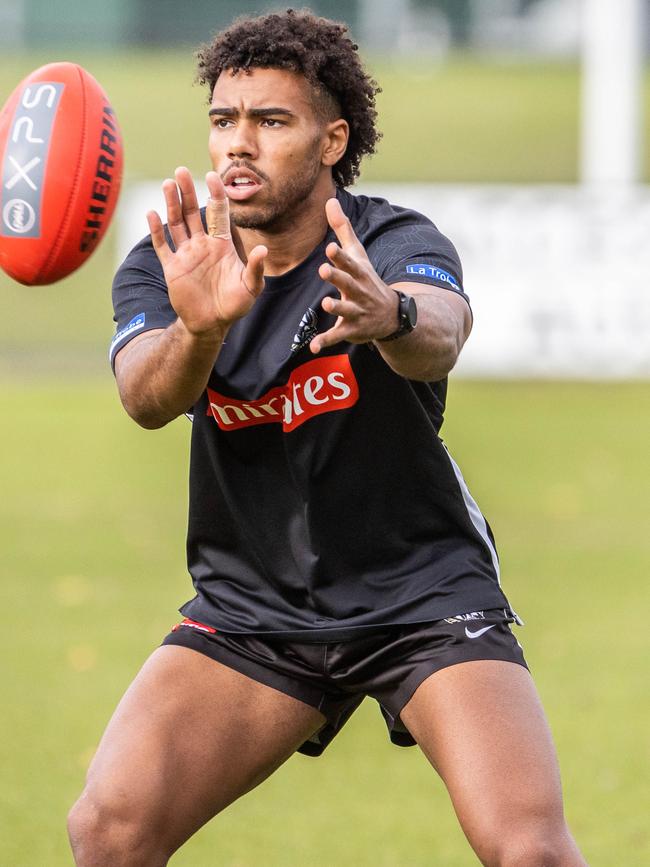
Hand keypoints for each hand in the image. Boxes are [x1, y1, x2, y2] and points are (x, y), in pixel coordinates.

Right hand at [146, 167, 266, 335]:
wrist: (211, 324)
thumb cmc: (234, 305)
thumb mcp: (250, 288)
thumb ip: (255, 269)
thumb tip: (262, 250)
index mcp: (222, 244)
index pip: (218, 213)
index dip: (215, 194)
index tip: (212, 177)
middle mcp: (202, 245)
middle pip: (192, 212)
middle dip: (186, 192)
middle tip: (180, 170)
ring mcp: (186, 254)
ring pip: (176, 223)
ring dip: (171, 204)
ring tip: (167, 183)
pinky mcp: (172, 268)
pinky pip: (163, 245)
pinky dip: (157, 231)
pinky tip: (152, 214)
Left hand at [310, 198, 397, 353]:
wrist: (391, 315)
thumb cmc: (368, 279)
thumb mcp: (359, 255)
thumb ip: (342, 230)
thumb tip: (330, 200)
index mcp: (358, 273)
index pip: (349, 263)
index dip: (340, 256)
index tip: (330, 248)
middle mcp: (359, 291)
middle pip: (347, 283)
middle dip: (337, 277)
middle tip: (324, 269)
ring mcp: (357, 311)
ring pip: (345, 309)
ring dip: (337, 307)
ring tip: (326, 304)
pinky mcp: (351, 329)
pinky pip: (338, 335)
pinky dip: (326, 341)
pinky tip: (314, 345)